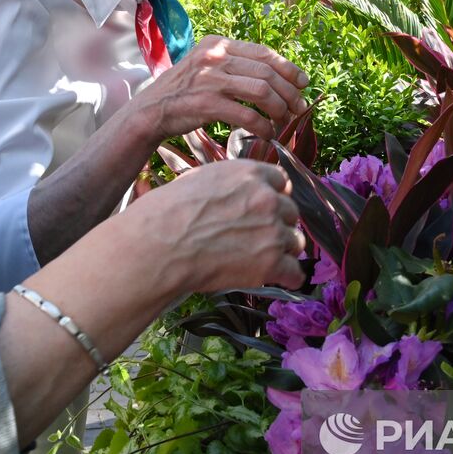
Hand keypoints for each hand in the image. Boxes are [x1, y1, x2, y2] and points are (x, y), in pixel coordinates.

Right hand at [128, 36, 308, 144]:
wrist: (149, 112)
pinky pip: (247, 115)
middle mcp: (214, 57)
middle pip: (267, 72)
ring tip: (283, 121)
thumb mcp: (206, 67)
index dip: (288, 68)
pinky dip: (263, 126)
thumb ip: (234, 65)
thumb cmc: (183, 93)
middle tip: (298, 108)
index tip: (303, 83)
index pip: (263, 53)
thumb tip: (275, 77)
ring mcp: (210, 80)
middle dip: (289, 92)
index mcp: (217, 44)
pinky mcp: (206, 103)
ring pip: (261, 91)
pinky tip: (267, 134)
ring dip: (279, 109)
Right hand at [129, 160, 304, 290]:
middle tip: (258, 238)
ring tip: (263, 259)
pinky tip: (280, 279)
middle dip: (277, 224)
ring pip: (295, 242)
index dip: (273, 197)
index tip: (265, 209)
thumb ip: (229, 184)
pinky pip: (295, 273)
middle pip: (290, 212)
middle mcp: (267, 199)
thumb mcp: (199, 179)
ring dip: (282, 250)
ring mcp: (272, 231)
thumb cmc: (165, 213)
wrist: (157, 247)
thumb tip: (234, 194)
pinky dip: (288, 278)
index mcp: (250, 173)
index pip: (281, 182)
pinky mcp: (271, 263)